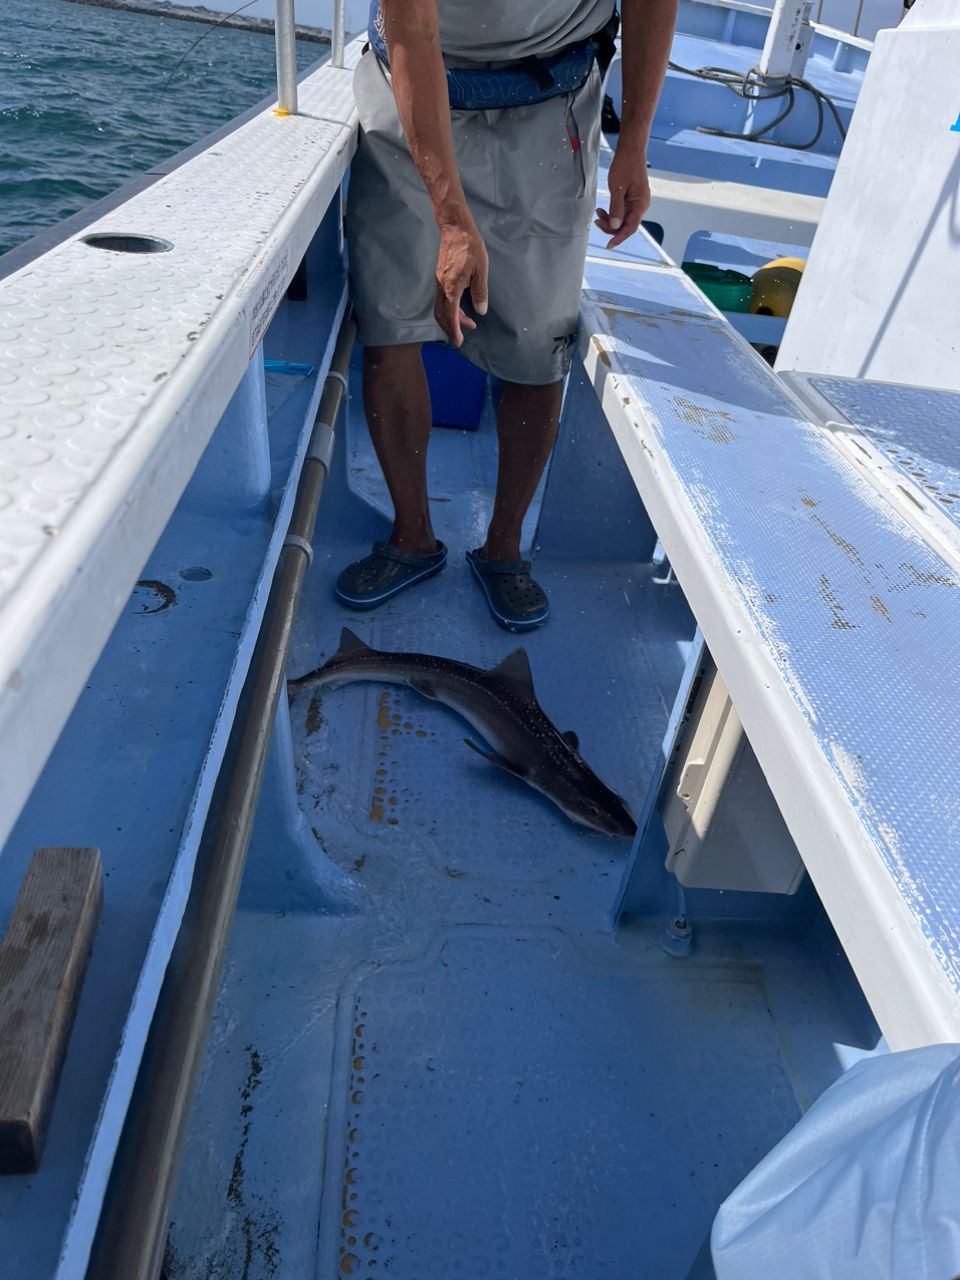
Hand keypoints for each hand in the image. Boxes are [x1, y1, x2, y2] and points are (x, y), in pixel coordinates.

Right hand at [434, 219, 488, 346]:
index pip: (450, 315)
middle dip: (451, 327)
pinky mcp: (440, 277)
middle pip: (441, 314)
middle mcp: (442, 286)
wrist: (455, 228)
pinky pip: (441, 298)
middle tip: (463, 335)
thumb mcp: (481, 269)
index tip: (458, 342)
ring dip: (451, 318)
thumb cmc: (470, 246)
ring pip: (440, 307)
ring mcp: (439, 281)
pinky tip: (460, 307)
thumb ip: (480, 292)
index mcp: (452, 287)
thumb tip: (481, 310)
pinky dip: (449, 308)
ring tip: (467, 322)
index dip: (454, 330)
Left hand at [595, 143, 650, 248]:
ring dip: (610, 220)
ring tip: (598, 214)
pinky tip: (602, 210)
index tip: (609, 244)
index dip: (619, 237)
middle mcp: (640, 205)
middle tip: (597, 222)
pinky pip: (621, 212)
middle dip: (611, 227)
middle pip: (626, 225)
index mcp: (641, 204)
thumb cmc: (626, 165)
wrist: (631, 150)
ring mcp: (636, 202)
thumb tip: (615, 226)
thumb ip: (616, 208)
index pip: (630, 227)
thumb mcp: (618, 188)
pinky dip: (611, 213)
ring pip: (622, 219)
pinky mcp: (631, 199)